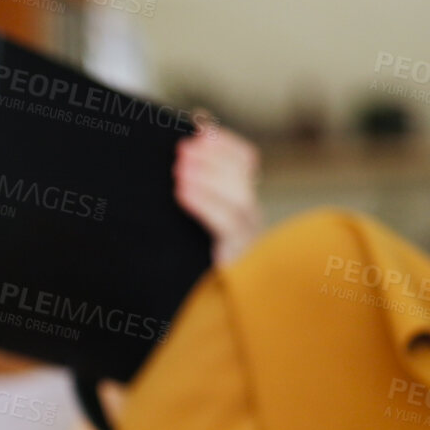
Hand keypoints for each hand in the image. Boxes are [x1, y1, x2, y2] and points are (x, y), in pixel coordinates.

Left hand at [175, 111, 262, 266]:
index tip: (201, 126)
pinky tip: (182, 193)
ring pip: (239, 200)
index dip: (225, 142)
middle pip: (243, 177)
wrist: (201, 304)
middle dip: (213, 157)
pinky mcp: (238, 258)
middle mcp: (250, 219)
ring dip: (208, 179)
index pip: (245, 161)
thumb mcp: (187, 218)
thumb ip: (188, 186)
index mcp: (240, 203)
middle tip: (182, 149)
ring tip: (179, 170)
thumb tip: (181, 144)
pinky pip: (227, 225)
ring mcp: (247, 239)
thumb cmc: (187, 260)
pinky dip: (205, 204)